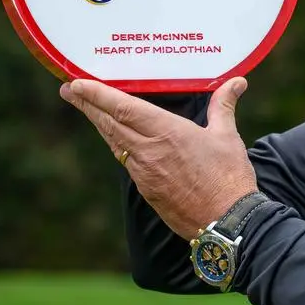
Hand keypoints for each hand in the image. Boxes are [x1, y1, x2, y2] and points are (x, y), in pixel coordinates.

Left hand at [61, 76, 257, 238]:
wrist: (225, 222)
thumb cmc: (228, 177)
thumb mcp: (227, 136)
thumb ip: (223, 106)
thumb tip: (236, 82)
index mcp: (168, 133)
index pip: (124, 108)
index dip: (97, 95)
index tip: (77, 83)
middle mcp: (149, 151)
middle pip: (109, 123)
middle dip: (87, 104)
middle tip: (68, 89)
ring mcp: (144, 172)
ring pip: (114, 141)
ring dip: (98, 122)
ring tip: (85, 107)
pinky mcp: (147, 189)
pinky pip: (125, 159)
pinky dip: (115, 143)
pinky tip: (114, 137)